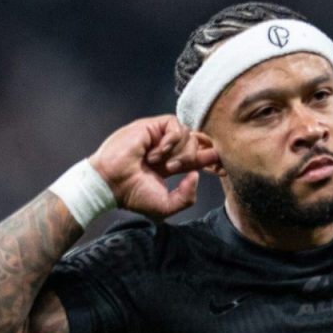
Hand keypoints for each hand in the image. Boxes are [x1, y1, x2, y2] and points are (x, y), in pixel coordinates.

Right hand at [88, 115, 219, 217]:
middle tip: (174, 169)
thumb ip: (186, 198)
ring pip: (188, 134)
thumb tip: (196, 175)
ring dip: (179, 152)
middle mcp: (166, 149)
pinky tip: (157, 152)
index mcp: (169, 165)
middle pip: (197, 143)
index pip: (197, 156)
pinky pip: (176, 125)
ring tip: (161, 164)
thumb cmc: (132, 195)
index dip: (210, 158)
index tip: (222, 164)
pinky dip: (171, 140)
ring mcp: (159, 136)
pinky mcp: (151, 126)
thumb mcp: (165, 207)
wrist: (111, 182)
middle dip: (194, 157)